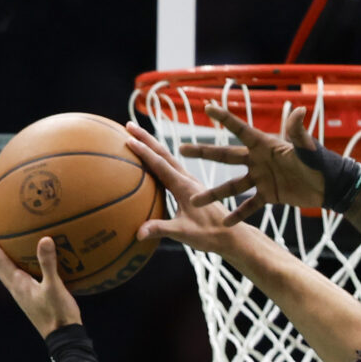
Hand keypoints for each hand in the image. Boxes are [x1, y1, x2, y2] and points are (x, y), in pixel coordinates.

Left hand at [0, 227, 80, 336]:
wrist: (63, 338)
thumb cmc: (58, 314)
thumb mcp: (54, 287)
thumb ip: (48, 263)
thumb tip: (44, 239)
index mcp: (18, 284)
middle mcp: (16, 289)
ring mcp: (23, 296)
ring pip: (6, 274)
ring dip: (3, 259)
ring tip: (6, 246)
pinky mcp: (31, 300)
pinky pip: (19, 279)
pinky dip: (18, 267)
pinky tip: (29, 264)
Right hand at [121, 122, 241, 254]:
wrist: (232, 236)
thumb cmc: (210, 235)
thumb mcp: (184, 233)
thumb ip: (161, 229)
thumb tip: (138, 233)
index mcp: (184, 186)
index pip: (160, 164)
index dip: (144, 152)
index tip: (128, 139)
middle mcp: (187, 179)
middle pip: (163, 154)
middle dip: (146, 138)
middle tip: (128, 125)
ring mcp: (190, 183)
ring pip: (168, 159)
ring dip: (152, 147)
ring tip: (137, 138)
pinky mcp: (191, 189)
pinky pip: (172, 170)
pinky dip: (159, 161)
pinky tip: (152, 165)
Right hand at [183, 103, 331, 224]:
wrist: (329, 185)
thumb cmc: (320, 161)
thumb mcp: (307, 148)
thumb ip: (298, 132)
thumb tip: (298, 111)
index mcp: (265, 144)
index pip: (240, 129)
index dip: (224, 118)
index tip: (207, 107)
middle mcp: (258, 160)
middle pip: (226, 156)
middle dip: (204, 153)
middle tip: (182, 150)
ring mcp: (261, 178)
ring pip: (232, 186)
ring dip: (214, 193)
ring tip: (194, 200)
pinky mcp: (268, 196)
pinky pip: (249, 206)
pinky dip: (239, 214)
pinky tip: (224, 222)